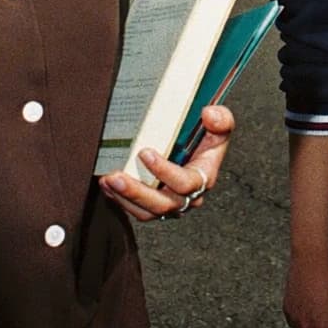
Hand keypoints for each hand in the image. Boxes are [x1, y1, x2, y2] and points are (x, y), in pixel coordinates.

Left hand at [99, 105, 233, 221]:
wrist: (197, 151)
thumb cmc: (208, 138)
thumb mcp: (221, 126)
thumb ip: (222, 119)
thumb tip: (208, 114)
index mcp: (203, 178)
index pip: (186, 183)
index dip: (164, 171)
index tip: (144, 153)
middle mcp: (187, 198)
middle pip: (163, 205)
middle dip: (137, 193)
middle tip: (115, 177)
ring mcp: (170, 205)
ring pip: (146, 213)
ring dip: (124, 199)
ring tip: (107, 180)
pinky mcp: (154, 207)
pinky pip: (136, 211)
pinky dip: (119, 200)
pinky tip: (106, 184)